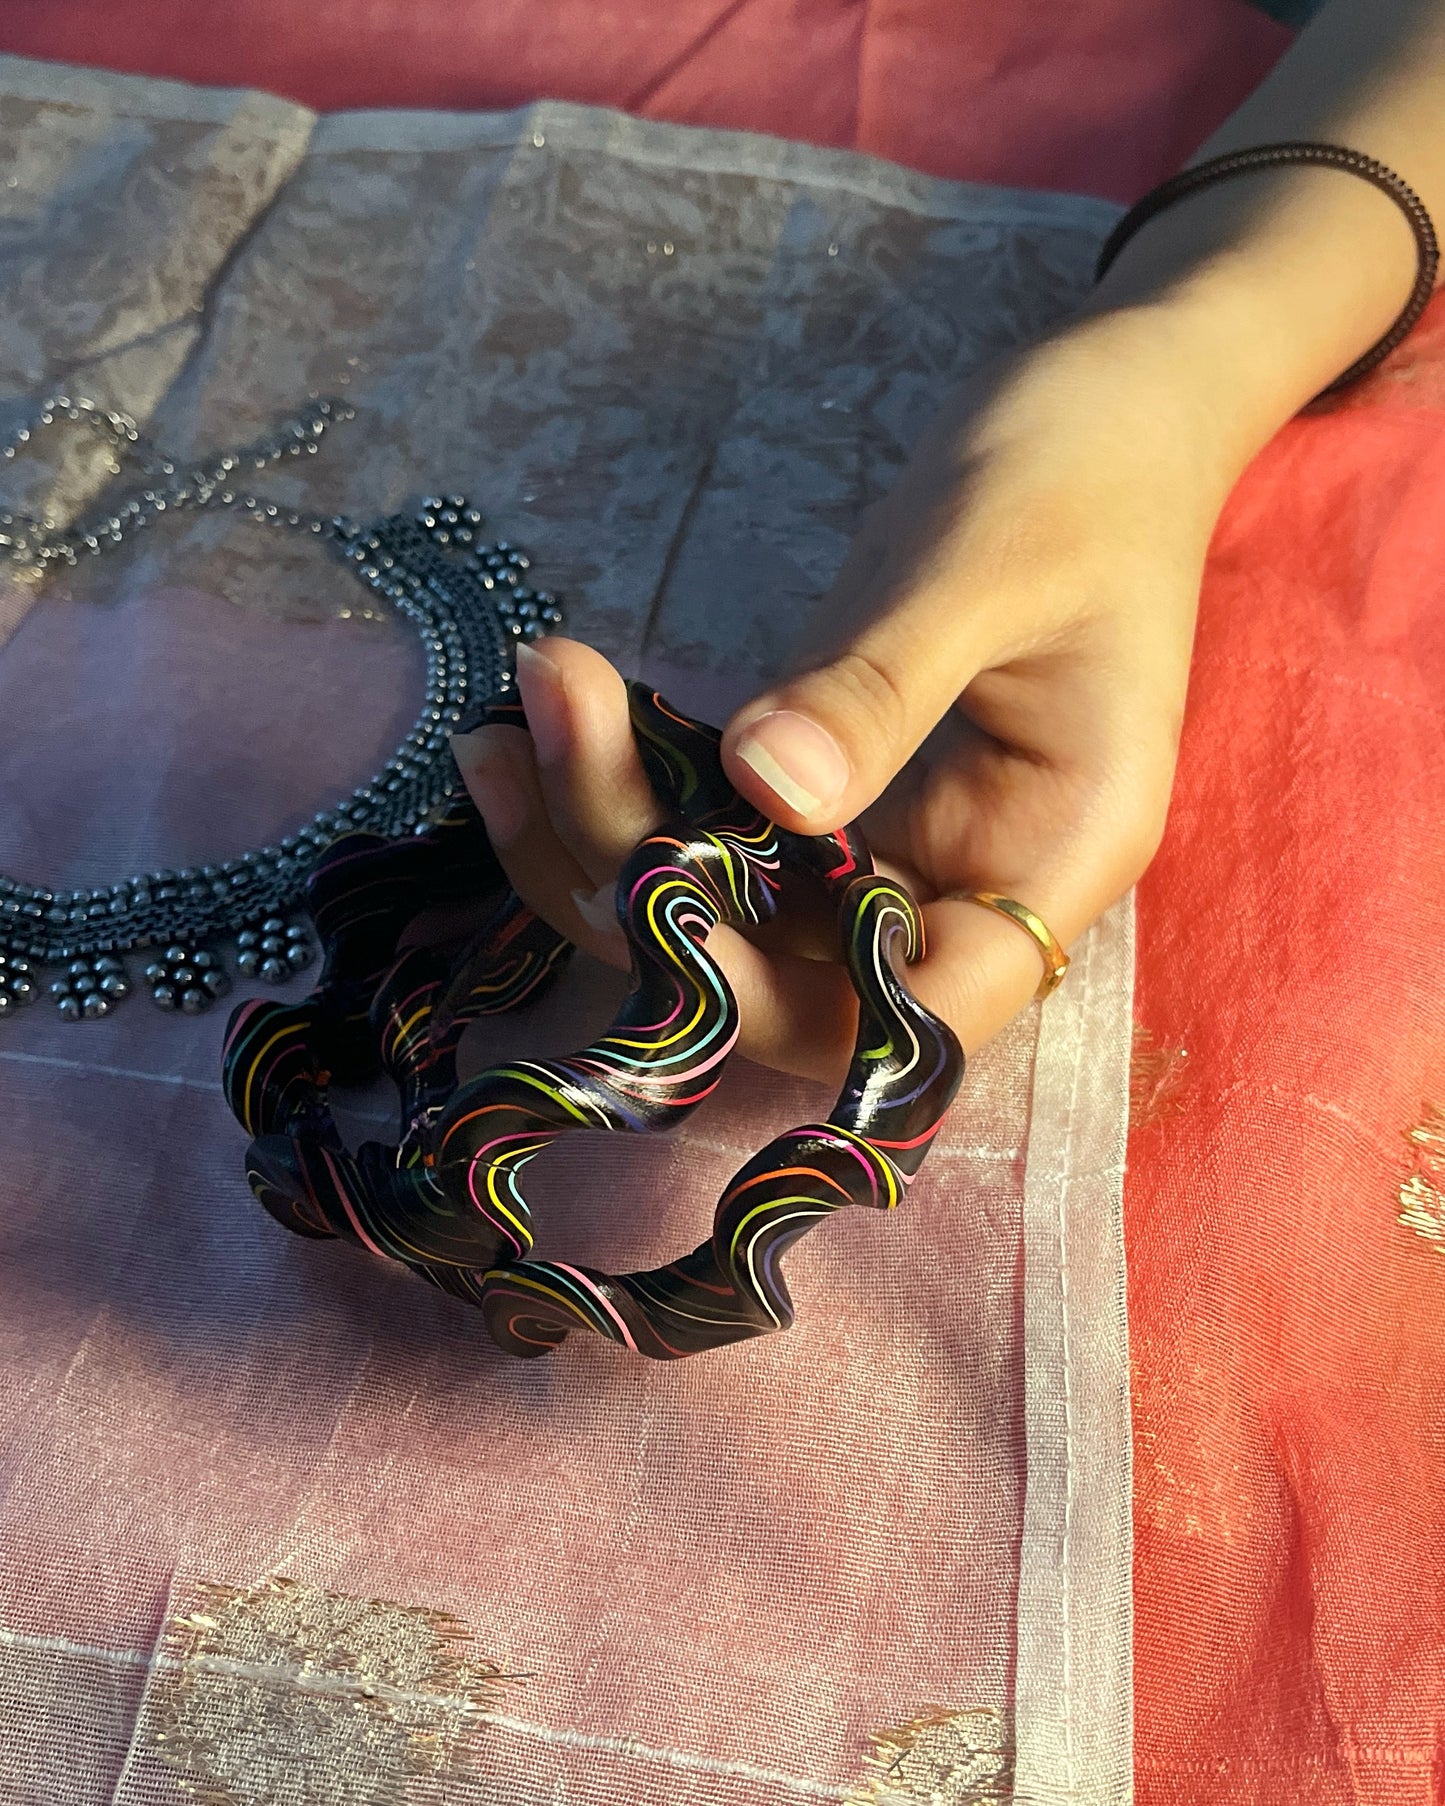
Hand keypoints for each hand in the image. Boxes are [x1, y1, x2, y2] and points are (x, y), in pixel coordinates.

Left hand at [452, 309, 1236, 1083]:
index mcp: (1051, 858)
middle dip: (648, 889)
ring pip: (738, 910)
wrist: (1111, 406)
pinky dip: (633, 788)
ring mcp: (899, 844)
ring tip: (518, 713)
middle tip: (536, 737)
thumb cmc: (1085, 467)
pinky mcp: (840, 793)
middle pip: (792, 973)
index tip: (649, 898)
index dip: (777, 1000)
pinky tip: (548, 718)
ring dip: (609, 836)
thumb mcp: (985, 563)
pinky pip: (724, 832)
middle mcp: (972, 883)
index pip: (917, 1017)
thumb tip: (760, 784)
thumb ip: (881, 688)